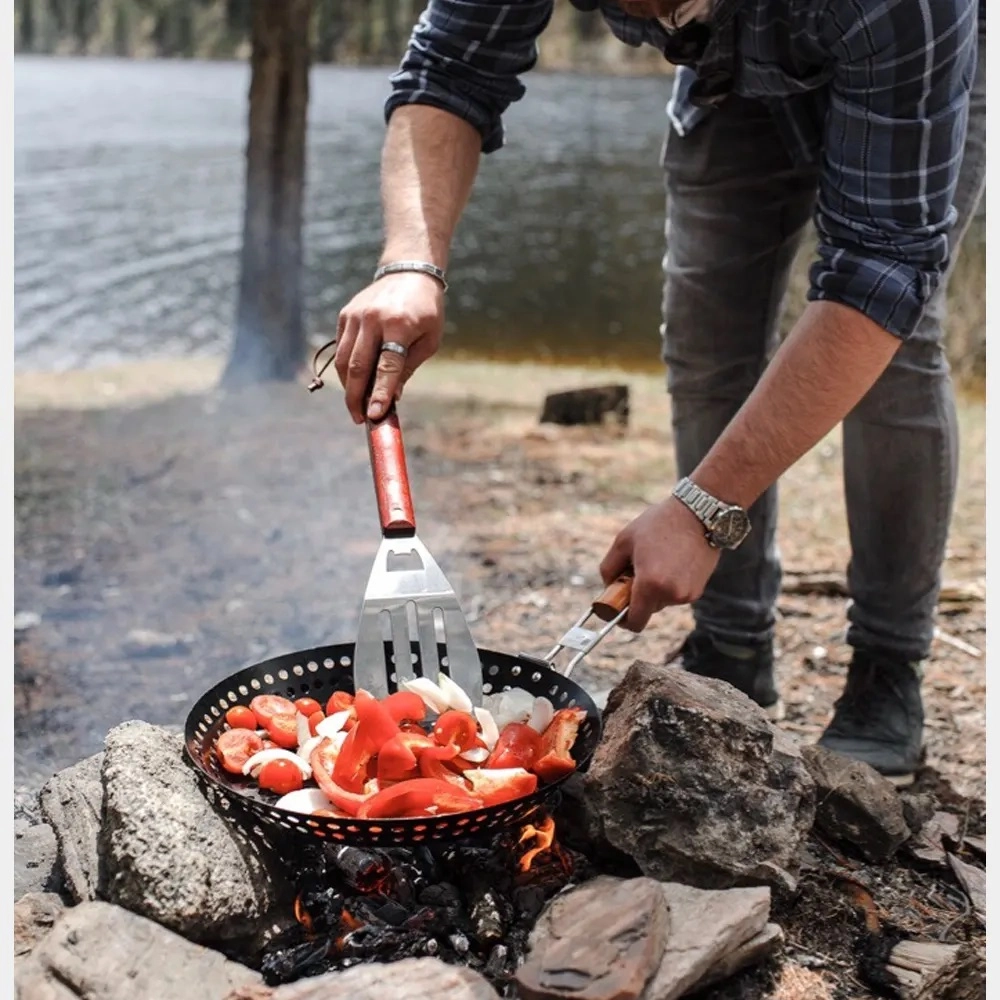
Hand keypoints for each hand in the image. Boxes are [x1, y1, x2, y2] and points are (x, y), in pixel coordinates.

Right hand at [334, 272, 444, 422]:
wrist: (409, 271)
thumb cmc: (425, 311)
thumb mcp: (429, 340)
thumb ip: (408, 368)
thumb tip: (392, 398)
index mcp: (399, 324)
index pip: (387, 366)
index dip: (379, 393)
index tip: (374, 416)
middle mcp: (373, 318)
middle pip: (358, 366)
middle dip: (356, 397)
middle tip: (359, 418)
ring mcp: (355, 315)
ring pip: (343, 360)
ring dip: (348, 387)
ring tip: (356, 405)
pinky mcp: (345, 314)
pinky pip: (341, 348)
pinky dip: (346, 369)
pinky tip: (354, 382)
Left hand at [599, 497, 720, 631]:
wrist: (698, 514)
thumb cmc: (658, 524)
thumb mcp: (623, 541)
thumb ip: (609, 568)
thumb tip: (608, 587)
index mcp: (650, 584)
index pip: (635, 622)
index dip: (623, 619)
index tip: (618, 607)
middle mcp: (671, 594)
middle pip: (647, 610)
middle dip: (638, 597)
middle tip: (636, 571)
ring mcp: (687, 594)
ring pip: (661, 602)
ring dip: (655, 589)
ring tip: (656, 561)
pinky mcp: (698, 590)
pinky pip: (675, 594)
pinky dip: (669, 584)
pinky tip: (671, 562)